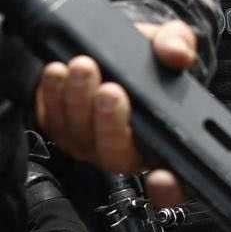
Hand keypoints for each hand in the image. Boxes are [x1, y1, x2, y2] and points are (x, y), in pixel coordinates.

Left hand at [35, 21, 202, 205]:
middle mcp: (128, 150)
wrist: (111, 47)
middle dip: (111, 125)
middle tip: (111, 91)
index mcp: (165, 141)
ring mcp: (92, 144)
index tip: (162, 177)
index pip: (176, 183)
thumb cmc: (146, 56)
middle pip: (118, 157)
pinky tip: (57, 73)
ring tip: (82, 68)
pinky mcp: (62, 130)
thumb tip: (177, 54)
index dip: (170, 190)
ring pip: (81, 140)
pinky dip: (52, 98)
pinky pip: (53, 124)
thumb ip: (178, 43)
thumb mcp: (169, 41)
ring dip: (78, 103)